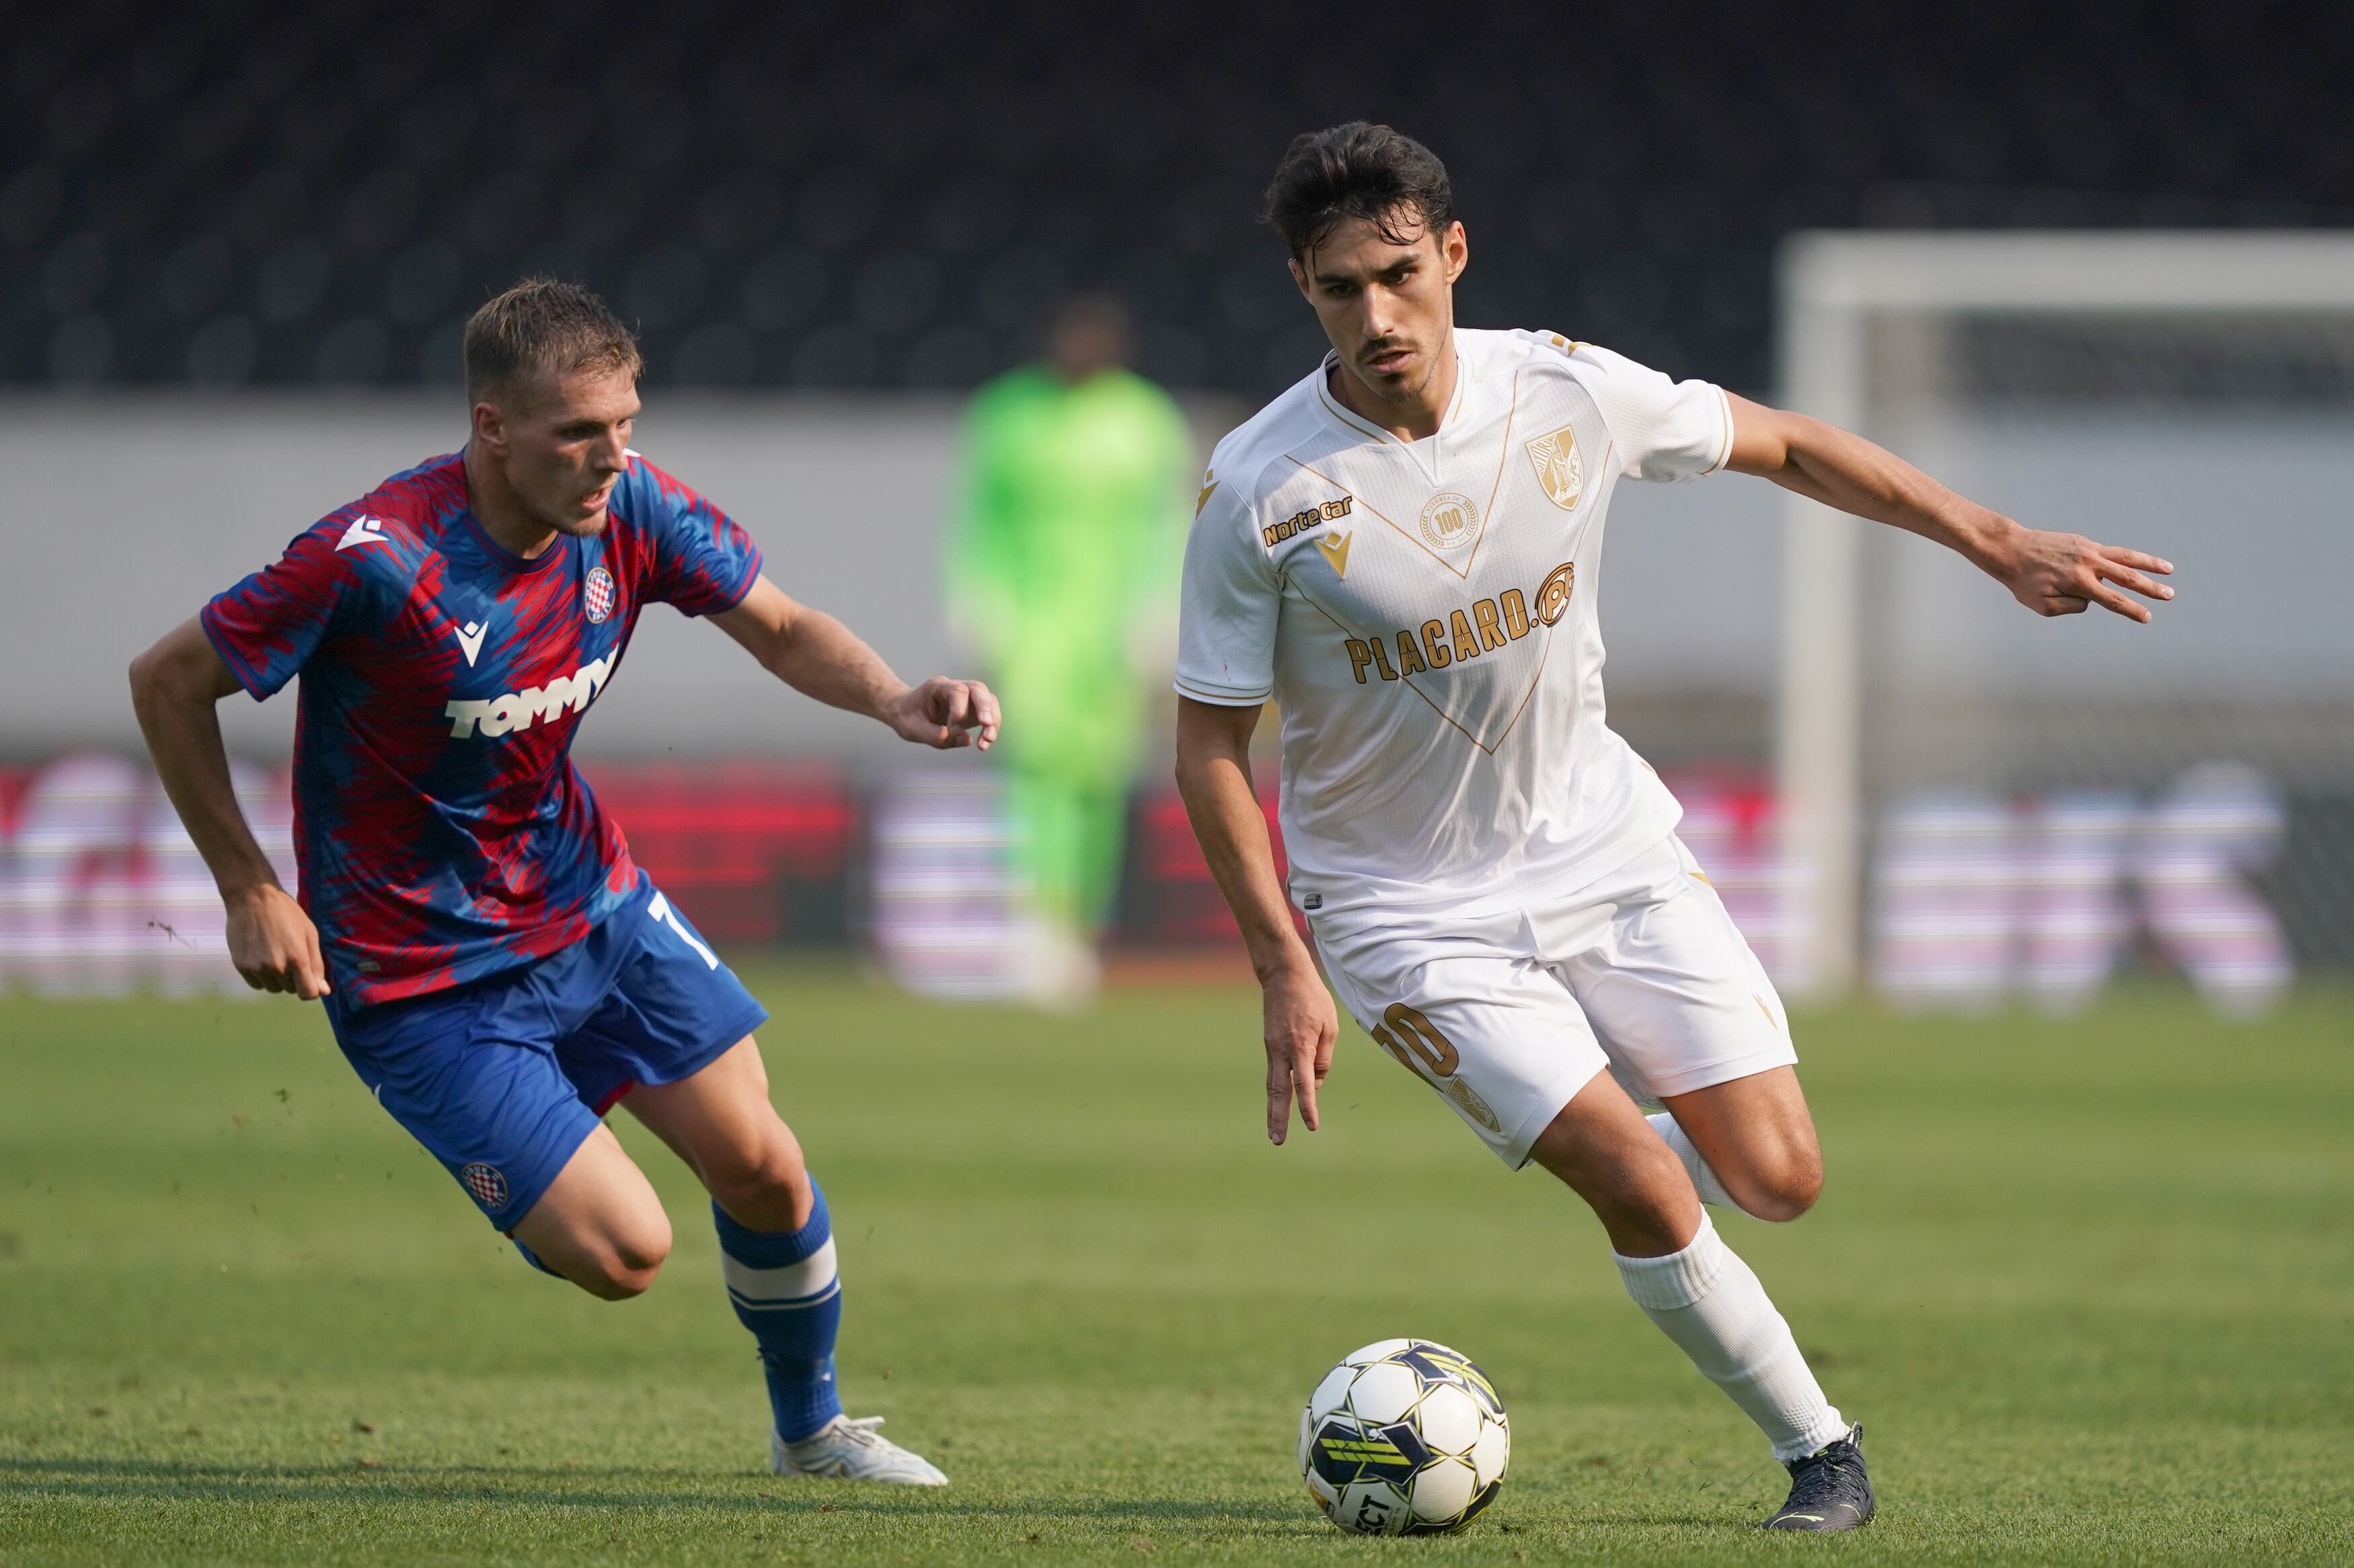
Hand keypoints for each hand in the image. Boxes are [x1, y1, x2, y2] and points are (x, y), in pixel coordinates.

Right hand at [224, 884, 330, 998]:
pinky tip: (262, 958)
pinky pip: (256, 984)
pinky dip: (262, 977)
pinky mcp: (241, 967)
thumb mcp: (310, 934)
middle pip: (290, 990)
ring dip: (277, 978)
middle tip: (289, 955)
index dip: (311, 989)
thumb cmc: (286, 913)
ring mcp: (257, 968)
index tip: (309, 979)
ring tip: (275, 954)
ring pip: (273, 988)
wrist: (252, 898)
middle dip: (294, 978)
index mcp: (297, 958)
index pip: (308, 994)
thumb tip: (323, 991)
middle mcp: (276, 967)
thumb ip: (317, 965)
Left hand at [884, 677, 1000, 750]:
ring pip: (988, 699)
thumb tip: (967, 740)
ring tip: (987, 741)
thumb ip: (936, 736)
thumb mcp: (912, 729)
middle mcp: (954, 687)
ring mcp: (966, 698)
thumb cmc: (906, 717)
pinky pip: (988, 714)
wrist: (905, 712)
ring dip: (992, 719)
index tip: (952, 729)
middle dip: (985, 707)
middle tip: (986, 725)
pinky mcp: (972, 710)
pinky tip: (984, 743)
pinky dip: (990, 728)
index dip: (959, 710)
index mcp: (937, 687)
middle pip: (978, 689)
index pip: (957, 691)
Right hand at [1261, 957, 1337, 1144]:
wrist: (1283, 975)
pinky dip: (1275, 1091)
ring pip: (1272, 1085)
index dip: (1307, 1107)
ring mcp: (1272, 1048)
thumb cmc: (1313, 999)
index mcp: (1300, 1046)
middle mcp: (1281, 1051)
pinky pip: (1273, 1072)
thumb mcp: (1330, 1026)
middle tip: (1277, 1141)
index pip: (1304, 1084)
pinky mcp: (1269, 1045)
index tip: (1311, 1126)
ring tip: (1274, 1132)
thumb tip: (1315, 1083)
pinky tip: (1279, 1104)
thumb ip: (1324, 1058)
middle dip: (1278, 1118)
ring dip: (1273, 1110)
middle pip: (1278, 1092)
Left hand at [1990, 524, 2174, 621]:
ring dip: (2150, 563)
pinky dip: (2127, 556)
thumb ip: (2070, 606)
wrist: (2011, 550)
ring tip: (2169, 570)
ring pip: (2126, 557)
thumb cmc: (2024, 581)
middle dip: (2150, 588)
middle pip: (2127, 577)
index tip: (2147, 617)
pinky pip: (2111, 551)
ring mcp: (2088, 550)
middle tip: (2170, 595)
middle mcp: (2088, 564)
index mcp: (2079, 582)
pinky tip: (2138, 562)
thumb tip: (2091, 600)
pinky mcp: (2084, 542)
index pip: (2113, 600)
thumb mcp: (2042, 605)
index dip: (2132, 610)